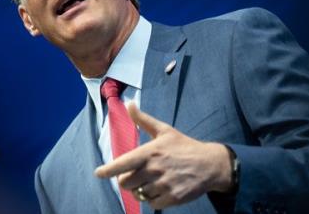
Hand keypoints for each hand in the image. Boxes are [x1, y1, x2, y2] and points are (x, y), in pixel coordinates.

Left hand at [94, 103, 232, 208]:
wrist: (210, 164)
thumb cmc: (184, 146)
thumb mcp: (164, 130)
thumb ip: (143, 120)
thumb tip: (129, 104)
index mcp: (150, 152)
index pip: (123, 163)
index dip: (108, 170)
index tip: (98, 173)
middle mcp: (155, 169)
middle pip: (126, 183)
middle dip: (127, 181)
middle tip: (135, 176)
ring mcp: (164, 184)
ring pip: (139, 194)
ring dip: (141, 190)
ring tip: (152, 181)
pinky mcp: (172, 198)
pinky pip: (152, 204)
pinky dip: (153, 199)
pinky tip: (162, 189)